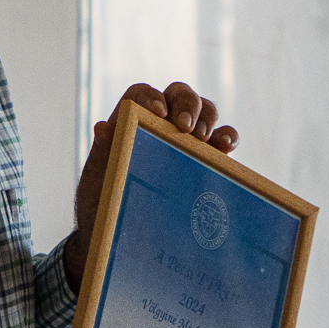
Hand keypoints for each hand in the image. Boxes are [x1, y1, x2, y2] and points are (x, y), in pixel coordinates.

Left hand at [67, 82, 238, 283]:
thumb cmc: (104, 201)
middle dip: (187, 104)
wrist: (119, 233)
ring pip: (205, 111)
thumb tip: (102, 128)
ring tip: (204, 139)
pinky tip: (226, 147)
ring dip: (208, 118)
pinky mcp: (206, 157)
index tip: (158, 112)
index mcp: (130, 120)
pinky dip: (228, 136)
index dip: (151, 97)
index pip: (142, 94)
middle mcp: (160, 123)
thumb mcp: (100, 178)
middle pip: (180, 95)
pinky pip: (222, 138)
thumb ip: (104, 151)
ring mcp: (186, 138)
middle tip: (185, 127)